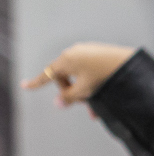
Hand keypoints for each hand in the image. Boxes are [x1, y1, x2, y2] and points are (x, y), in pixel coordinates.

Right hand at [21, 43, 136, 106]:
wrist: (126, 62)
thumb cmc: (104, 73)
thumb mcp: (84, 89)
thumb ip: (69, 97)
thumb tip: (58, 103)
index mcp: (65, 60)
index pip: (46, 74)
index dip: (36, 83)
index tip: (25, 86)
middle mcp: (72, 53)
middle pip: (63, 77)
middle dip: (71, 92)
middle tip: (82, 103)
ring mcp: (84, 52)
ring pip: (78, 75)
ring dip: (83, 91)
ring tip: (95, 104)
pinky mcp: (96, 53)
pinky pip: (88, 70)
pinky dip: (91, 82)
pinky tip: (101, 92)